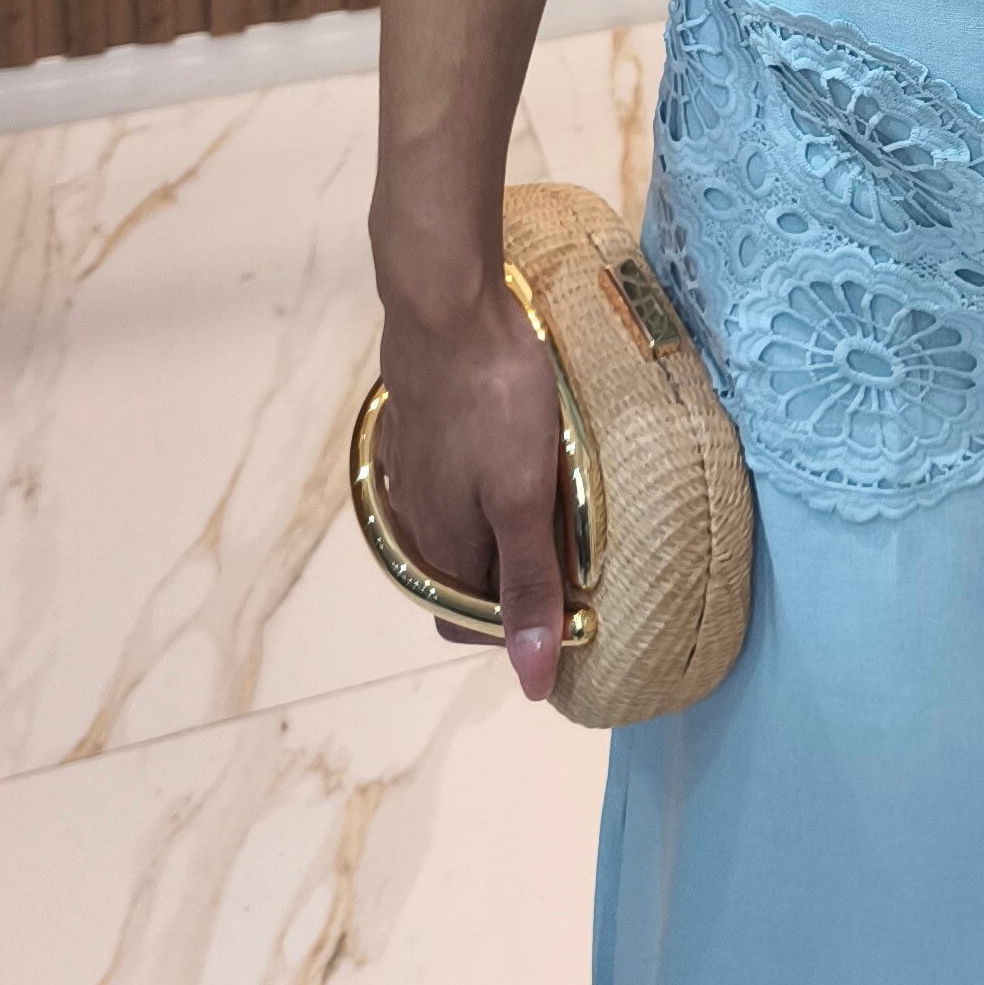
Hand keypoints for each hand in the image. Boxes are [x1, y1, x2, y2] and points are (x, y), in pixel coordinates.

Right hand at [372, 262, 570, 700]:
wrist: (445, 305)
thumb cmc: (493, 400)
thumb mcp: (523, 498)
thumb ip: (528, 584)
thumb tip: (531, 678)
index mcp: (441, 547)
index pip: (467, 621)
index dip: (516, 625)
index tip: (571, 601)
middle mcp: (416, 519)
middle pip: (462, 574)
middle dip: (513, 574)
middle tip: (572, 546)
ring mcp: (410, 470)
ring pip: (456, 524)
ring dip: (501, 527)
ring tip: (553, 500)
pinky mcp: (416, 428)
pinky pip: (451, 479)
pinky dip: (486, 485)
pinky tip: (516, 453)